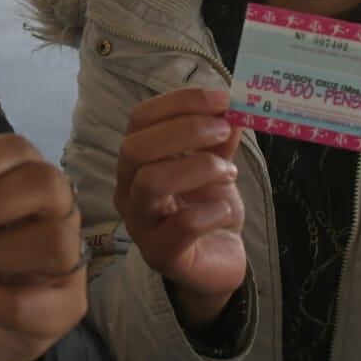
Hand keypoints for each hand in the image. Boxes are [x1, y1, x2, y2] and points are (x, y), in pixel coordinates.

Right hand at [115, 88, 245, 330]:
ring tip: (229, 172)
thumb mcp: (217, 165)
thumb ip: (220, 138)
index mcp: (137, 162)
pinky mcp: (162, 255)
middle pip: (134, 148)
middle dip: (185, 130)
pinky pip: (181, 226)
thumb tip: (231, 108)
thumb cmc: (209, 209)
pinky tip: (225, 210)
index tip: (221, 97)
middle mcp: (128, 191)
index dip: (179, 102)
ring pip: (150, 183)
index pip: (140, 119)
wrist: (217, 262)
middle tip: (224, 130)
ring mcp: (140, 225)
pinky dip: (211, 210)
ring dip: (198, 167)